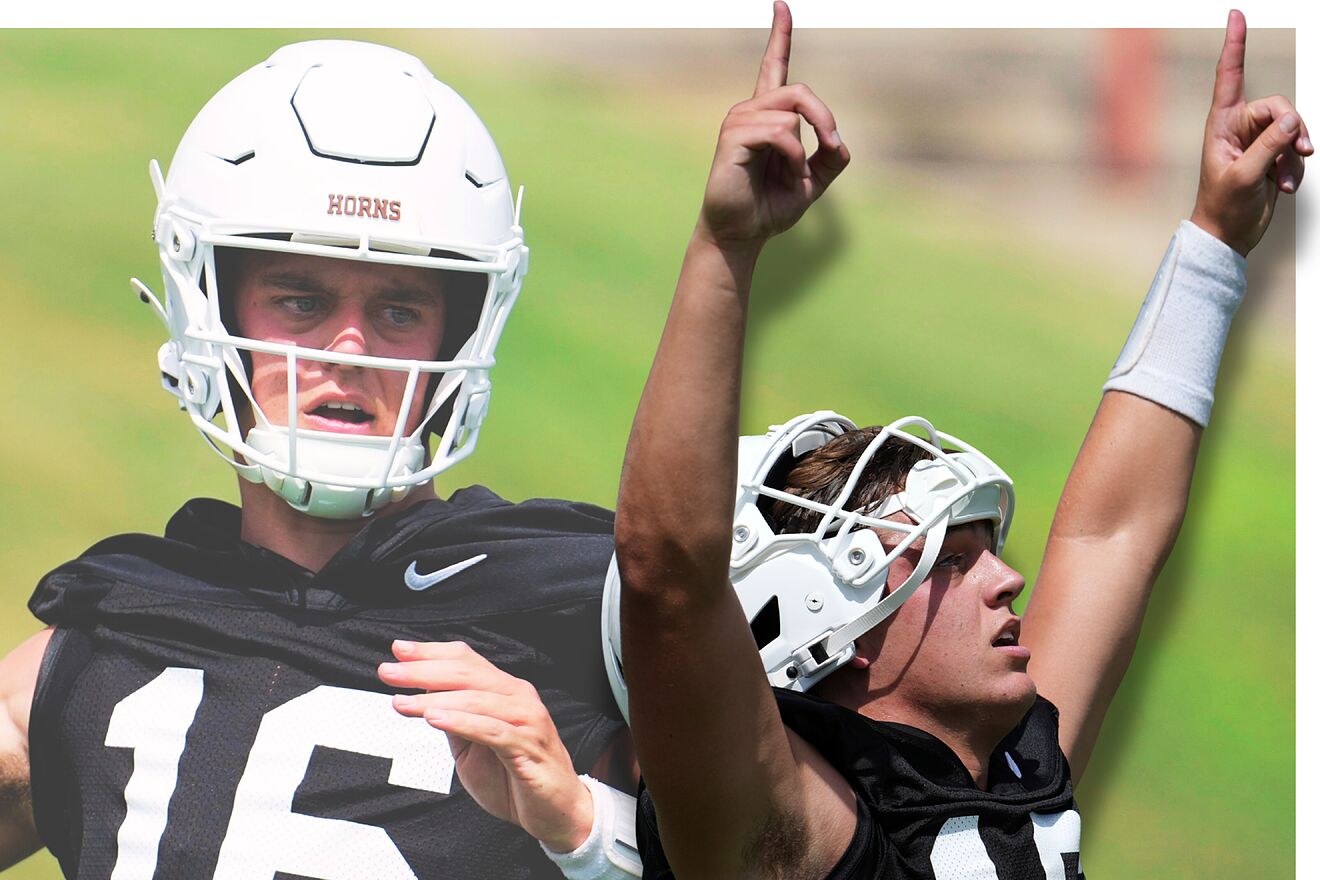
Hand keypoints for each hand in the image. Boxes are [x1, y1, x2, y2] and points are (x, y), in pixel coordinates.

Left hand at [378, 640, 593, 852]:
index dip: (431, 652)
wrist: (556, 812)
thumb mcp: (474, 746)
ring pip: (475, 698)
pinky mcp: (528, 747)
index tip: (399, 650)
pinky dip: (461, 722)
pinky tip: (434, 719)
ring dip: (434, 698)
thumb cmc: (515, 777)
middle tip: (388, 673)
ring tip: (401, 702)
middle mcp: (518, 697)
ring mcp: (526, 720)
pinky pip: (492, 730)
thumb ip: (455, 721)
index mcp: (505, 691)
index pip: (466, 660)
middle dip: (423, 670)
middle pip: (467, 672)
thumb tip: (423, 698)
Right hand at [696, 1, 848, 253]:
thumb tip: (837, 140)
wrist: (742, 233)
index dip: (780, 35)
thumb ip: (830, 159)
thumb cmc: (769, 207)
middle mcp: (750, 111)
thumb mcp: (812, 182)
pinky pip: (780, 132)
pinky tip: (785, 175)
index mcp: (767, 116)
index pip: (773, 66)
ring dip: (803, 151)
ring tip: (792, 176)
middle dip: (824, 117)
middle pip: (799, 90)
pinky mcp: (733, 137)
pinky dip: (793, 158)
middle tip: (831, 147)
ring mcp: (738, 122)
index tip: (781, 5)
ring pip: (792, 113)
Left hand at [1189, 10, 1312, 255]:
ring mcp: (1258, 141)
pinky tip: (1285, 187)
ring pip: (1293, 129)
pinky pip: (1297, 149)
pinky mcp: (1273, 156)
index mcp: (1221, 125)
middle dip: (1293, 128)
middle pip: (1278, 106)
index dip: (1234, 45)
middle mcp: (1240, 127)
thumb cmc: (1223, 208)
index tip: (1236, 14)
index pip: (1230, 77)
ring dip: (1295, 155)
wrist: (1229, 235)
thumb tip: (1292, 122)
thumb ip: (1269, 147)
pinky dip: (1296, 167)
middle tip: (1299, 152)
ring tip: (1284, 180)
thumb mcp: (1244, 177)